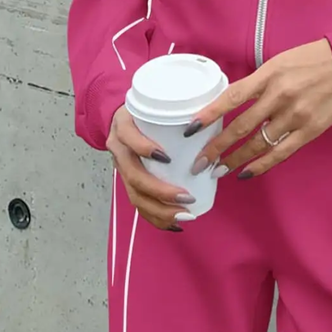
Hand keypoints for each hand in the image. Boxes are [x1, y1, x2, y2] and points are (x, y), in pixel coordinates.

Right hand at [106, 106, 195, 231]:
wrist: (118, 119)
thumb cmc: (145, 113)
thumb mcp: (155, 106)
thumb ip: (177, 113)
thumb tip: (214, 126)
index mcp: (124, 128)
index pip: (130, 138)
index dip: (144, 149)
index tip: (167, 157)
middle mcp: (119, 150)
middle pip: (134, 177)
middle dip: (161, 191)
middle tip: (188, 198)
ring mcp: (120, 169)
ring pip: (135, 196)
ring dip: (160, 210)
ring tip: (184, 216)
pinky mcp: (126, 182)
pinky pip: (138, 204)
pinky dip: (155, 218)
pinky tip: (173, 225)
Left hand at [186, 39, 331, 178]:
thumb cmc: (313, 60)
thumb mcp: (279, 61)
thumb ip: (258, 82)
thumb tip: (233, 103)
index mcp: (269, 75)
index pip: (232, 97)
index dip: (209, 114)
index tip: (191, 129)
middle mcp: (280, 96)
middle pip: (241, 127)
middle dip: (216, 147)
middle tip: (198, 162)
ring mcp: (295, 115)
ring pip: (258, 144)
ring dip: (235, 160)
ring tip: (218, 170)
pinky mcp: (310, 130)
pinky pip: (281, 152)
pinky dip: (262, 165)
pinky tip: (246, 173)